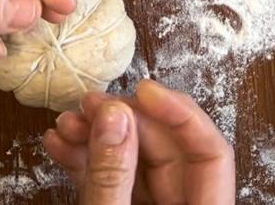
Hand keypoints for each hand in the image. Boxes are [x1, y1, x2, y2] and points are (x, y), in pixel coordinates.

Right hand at [43, 80, 235, 203]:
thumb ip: (113, 178)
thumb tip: (116, 117)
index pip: (211, 151)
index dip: (181, 114)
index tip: (146, 90)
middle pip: (168, 151)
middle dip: (126, 121)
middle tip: (92, 102)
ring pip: (137, 163)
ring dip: (100, 138)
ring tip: (69, 121)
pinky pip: (115, 183)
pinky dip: (89, 164)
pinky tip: (63, 145)